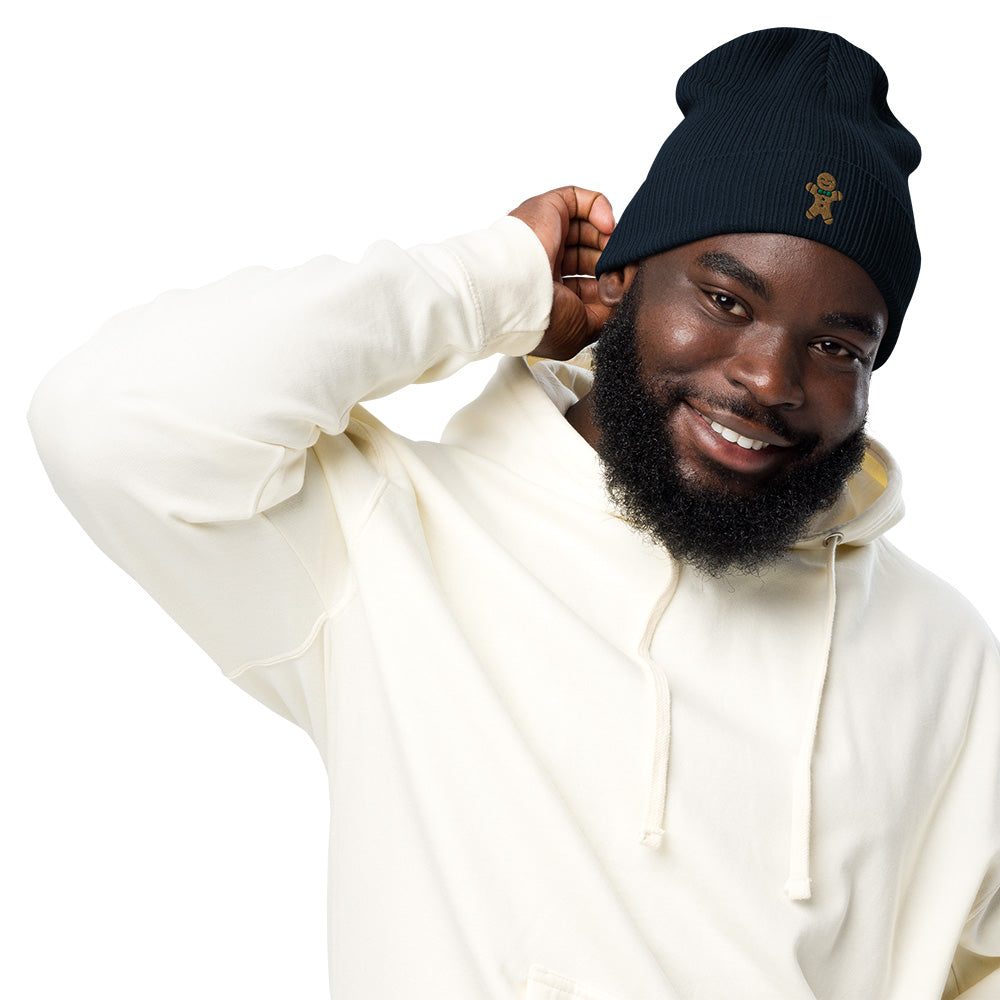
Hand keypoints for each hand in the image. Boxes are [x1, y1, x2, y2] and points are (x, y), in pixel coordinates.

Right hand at [509, 186, 614, 359]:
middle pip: (589, 255)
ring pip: (586, 228)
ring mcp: (545, 237)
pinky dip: (599, 208)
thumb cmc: (540, 317)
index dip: (607, 285)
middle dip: (610, 262)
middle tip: (622, 270)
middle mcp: (546, 265)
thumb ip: (608, 314)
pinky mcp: (547, 210)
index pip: (587, 284)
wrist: (517, 293)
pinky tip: (606, 226)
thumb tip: (626, 296)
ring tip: (615, 251)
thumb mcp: (583, 329)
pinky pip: (578, 199)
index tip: (622, 290)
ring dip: (607, 238)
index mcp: (550, 295)